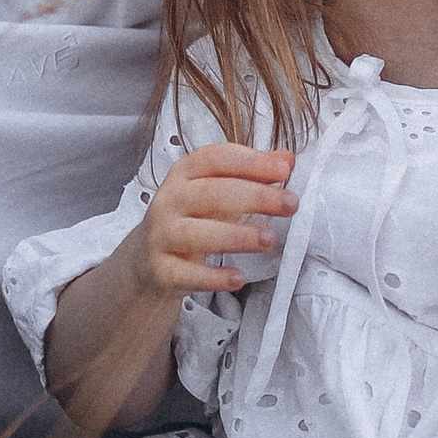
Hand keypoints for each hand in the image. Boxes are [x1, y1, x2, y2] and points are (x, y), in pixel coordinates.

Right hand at [139, 145, 297, 296]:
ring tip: (268, 239)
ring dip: (236, 236)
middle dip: (255, 196)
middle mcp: (169, 201)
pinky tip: (238, 278)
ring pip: (197, 233)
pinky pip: (187, 274)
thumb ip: (252, 174)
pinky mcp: (161, 270)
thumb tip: (286, 159)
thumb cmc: (190, 220)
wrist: (147, 259)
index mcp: (183, 175)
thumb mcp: (217, 192)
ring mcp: (162, 236)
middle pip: (210, 193)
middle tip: (290, 203)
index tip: (284, 169)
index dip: (250, 162)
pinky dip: (213, 278)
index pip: (215, 159)